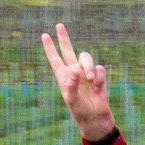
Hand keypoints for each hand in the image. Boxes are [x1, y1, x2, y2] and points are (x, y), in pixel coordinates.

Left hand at [41, 23, 116, 141]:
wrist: (96, 119)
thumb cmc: (80, 111)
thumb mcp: (72, 100)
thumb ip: (71, 86)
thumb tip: (74, 72)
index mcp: (63, 77)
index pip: (55, 59)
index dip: (50, 48)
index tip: (44, 35)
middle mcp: (74, 72)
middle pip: (68, 50)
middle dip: (64, 38)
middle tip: (59, 25)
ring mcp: (86, 74)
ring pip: (86, 58)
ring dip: (88, 66)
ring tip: (91, 79)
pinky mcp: (99, 78)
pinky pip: (100, 69)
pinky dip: (99, 76)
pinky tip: (97, 85)